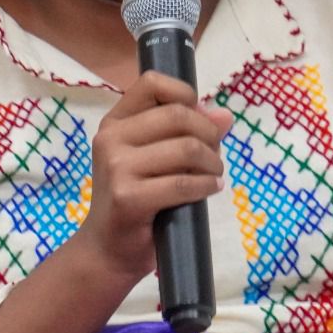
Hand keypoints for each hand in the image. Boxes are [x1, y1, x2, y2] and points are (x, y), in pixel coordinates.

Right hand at [77, 71, 231, 280]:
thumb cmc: (135, 200)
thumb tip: (224, 115)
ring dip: (212, 162)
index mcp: (115, 123)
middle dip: (208, 134)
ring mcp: (116, 167)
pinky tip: (210, 189)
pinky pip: (183, 183)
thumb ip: (184, 133)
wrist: (107, 249)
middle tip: (214, 155)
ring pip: (186, 149)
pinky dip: (206, 186)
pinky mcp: (129, 197)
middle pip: (177, 115)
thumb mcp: (154, 159)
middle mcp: (111, 138)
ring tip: (213, 175)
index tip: (199, 118)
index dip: (185, 94)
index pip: (152, 83)